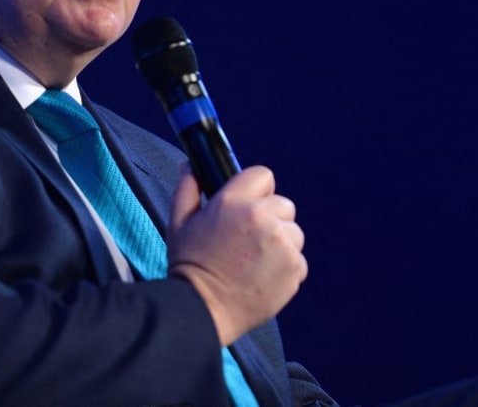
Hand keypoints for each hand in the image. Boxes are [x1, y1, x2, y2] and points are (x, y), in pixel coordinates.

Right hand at [166, 166, 306, 345]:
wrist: (201, 311)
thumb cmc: (190, 267)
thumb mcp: (179, 224)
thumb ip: (187, 190)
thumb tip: (190, 167)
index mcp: (234, 202)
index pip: (264, 175)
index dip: (256, 190)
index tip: (248, 206)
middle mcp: (262, 218)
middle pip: (283, 205)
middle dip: (270, 219)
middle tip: (248, 241)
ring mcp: (281, 243)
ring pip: (294, 233)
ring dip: (280, 244)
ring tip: (255, 262)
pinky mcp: (293, 267)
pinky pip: (298, 259)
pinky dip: (285, 268)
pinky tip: (262, 277)